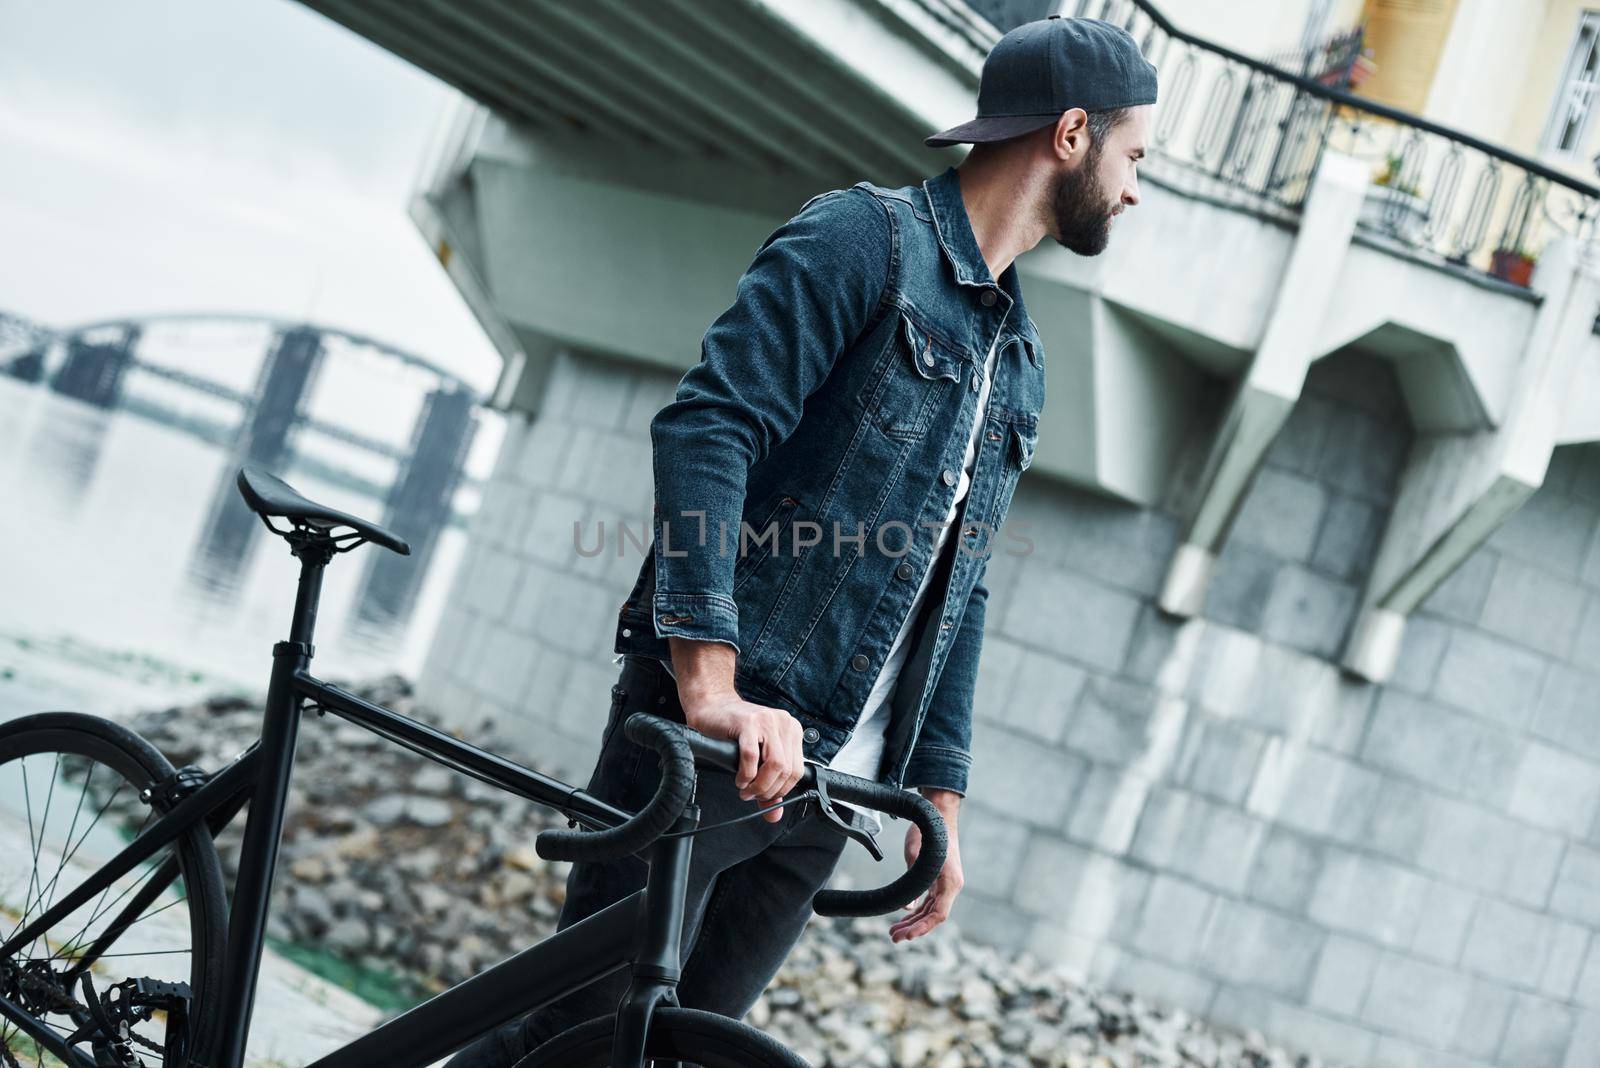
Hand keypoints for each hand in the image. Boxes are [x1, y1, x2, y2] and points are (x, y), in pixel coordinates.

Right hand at [682, 691, 804, 822]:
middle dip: (769, 790)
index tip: (765, 797)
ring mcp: (767, 720)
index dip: (781, 790)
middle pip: (787, 770)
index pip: (798, 770)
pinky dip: (746, 774)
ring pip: (775, 764)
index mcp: (792, 731)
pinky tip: (740, 778)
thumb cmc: (734, 731)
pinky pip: (752, 756)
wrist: (712, 706)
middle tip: (752, 795)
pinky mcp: (748, 722)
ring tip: (746, 789)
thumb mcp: (758, 759)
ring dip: (759, 785)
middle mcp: (783, 724)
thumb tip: (774, 815)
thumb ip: (768, 786)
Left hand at [890, 790, 961, 941]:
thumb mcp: (916, 855)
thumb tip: (908, 907)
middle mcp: (951, 887)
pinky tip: (903, 917)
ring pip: (930, 910)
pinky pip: (928, 901)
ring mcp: (945, 884)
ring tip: (894, 931)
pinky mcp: (938, 881)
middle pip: (932, 916)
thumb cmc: (930, 833)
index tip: (907, 936)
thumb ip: (914, 882)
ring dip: (913, 921)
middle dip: (913, 928)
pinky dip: (917, 910)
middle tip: (893, 937)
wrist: (939, 814)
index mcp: (950, 883)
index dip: (922, 928)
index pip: (938, 915)